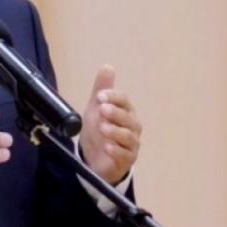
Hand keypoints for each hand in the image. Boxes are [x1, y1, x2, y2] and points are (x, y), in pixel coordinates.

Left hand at [79, 65, 141, 184]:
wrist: (94, 157)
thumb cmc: (99, 129)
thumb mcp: (96, 108)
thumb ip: (102, 89)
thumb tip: (107, 66)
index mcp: (125, 111)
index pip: (124, 101)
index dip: (113, 97)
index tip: (99, 96)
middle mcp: (131, 126)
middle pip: (128, 118)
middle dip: (116, 113)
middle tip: (101, 109)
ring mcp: (131, 143)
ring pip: (128, 136)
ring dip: (116, 131)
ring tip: (102, 128)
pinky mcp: (127, 159)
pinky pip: (125, 155)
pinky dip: (117, 151)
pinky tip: (107, 147)